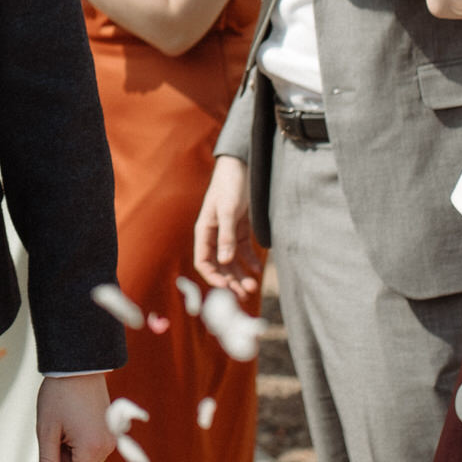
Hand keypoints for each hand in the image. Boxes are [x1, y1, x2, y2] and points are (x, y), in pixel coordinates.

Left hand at [35, 372, 113, 461]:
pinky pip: (92, 449)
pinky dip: (77, 444)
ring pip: (85, 461)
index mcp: (91, 450)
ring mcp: (111, 439)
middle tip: (50, 436)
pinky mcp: (110, 432)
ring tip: (59, 425)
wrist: (78, 367)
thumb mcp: (47, 431)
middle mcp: (106, 448)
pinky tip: (69, 423)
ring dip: (69, 452)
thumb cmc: (59, 397)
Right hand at [193, 153, 261, 299]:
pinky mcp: (241, 229)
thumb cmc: (230, 185)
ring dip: (240, 275)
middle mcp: (215, 235)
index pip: (203, 261)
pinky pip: (243, 251)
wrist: (242, 166)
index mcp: (205, 231)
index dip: (213, 277)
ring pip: (231, 261)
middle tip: (245, 294)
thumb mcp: (227, 210)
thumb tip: (225, 261)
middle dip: (230, 281)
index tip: (227, 289)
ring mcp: (228, 233)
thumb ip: (226, 236)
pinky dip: (249, 262)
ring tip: (253, 286)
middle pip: (219, 265)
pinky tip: (257, 270)